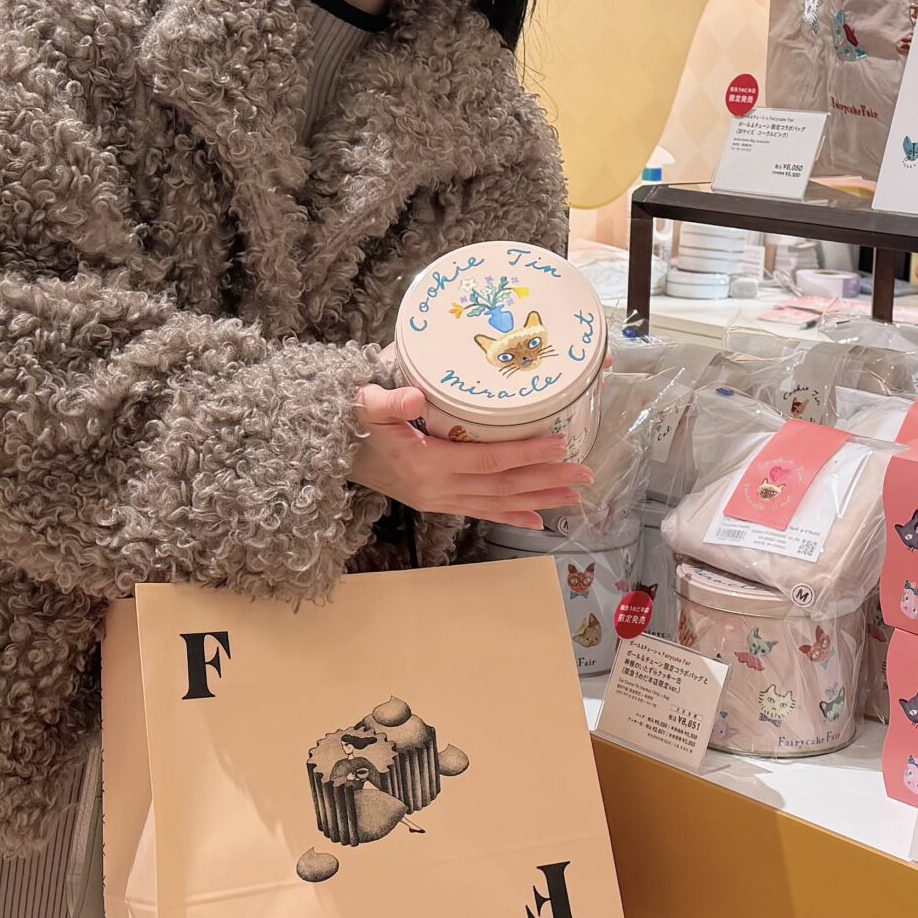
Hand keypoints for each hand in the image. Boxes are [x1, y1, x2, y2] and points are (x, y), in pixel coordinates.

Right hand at [346, 386, 591, 528]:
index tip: (560, 444)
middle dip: (547, 481)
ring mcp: (441, 500)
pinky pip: (483, 511)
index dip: (526, 454)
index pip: (488, 461)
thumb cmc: (353, 422)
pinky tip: (540, 520)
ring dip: (539, 499)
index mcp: (429, 465)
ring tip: (576, 496)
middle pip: (504, 487)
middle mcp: (440, 490)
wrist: (330, 454)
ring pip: (499, 502)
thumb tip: (414, 397)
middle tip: (586, 475)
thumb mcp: (366, 405)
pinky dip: (512, 515)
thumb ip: (388, 401)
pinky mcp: (440, 503)